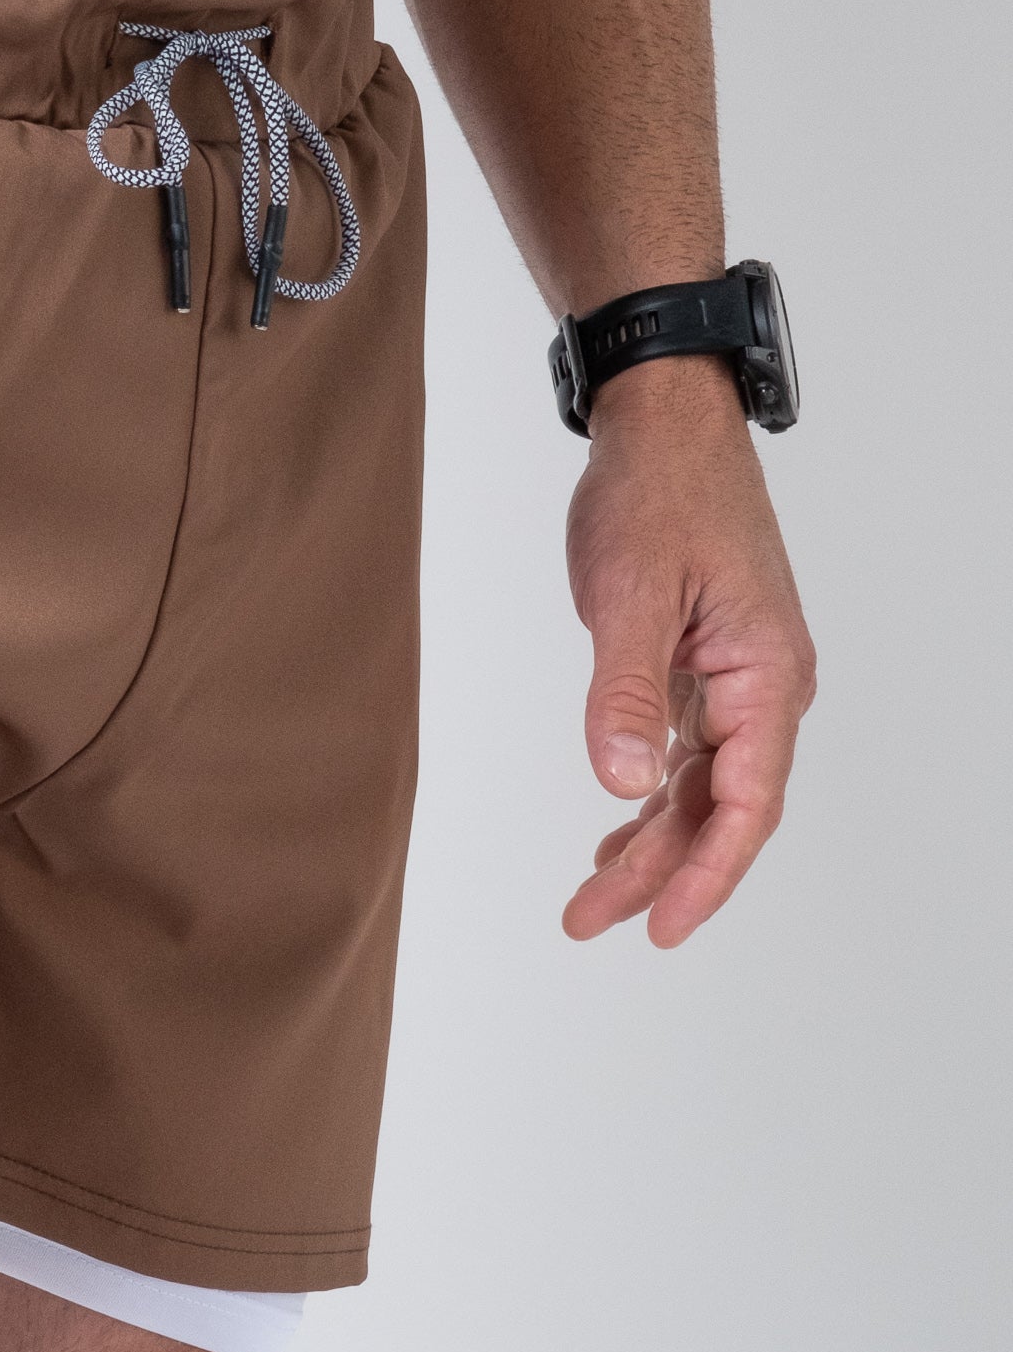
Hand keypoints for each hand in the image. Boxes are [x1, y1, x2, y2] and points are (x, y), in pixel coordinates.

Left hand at [562, 354, 814, 946]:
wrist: (664, 424)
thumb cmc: (658, 494)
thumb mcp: (632, 594)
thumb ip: (626, 692)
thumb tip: (621, 781)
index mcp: (766, 674)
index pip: (747, 804)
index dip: (704, 874)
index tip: (661, 927)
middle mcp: (764, 687)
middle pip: (720, 809)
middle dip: (657, 873)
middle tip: (586, 922)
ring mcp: (736, 679)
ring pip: (701, 789)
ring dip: (650, 843)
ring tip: (591, 899)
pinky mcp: (704, 667)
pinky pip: (687, 755)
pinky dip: (651, 797)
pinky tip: (617, 830)